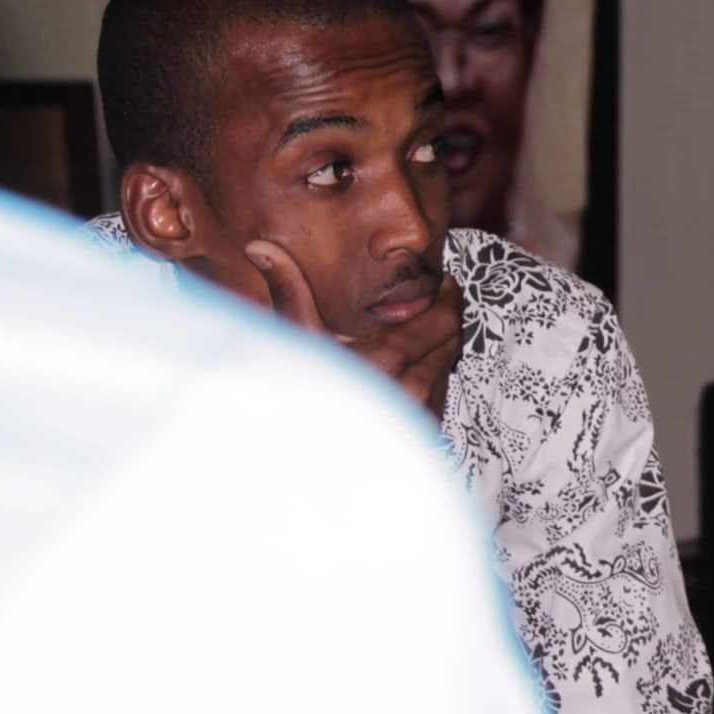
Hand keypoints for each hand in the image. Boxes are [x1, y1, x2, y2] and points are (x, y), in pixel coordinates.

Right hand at [244, 239, 463, 418]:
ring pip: (448, 365)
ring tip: (415, 333)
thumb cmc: (296, 399)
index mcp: (388, 359)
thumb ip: (290, 293)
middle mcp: (415, 387)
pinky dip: (432, 375)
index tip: (439, 282)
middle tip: (428, 301)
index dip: (446, 295)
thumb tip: (262, 246)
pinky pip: (442, 392)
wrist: (303, 466)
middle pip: (452, 338)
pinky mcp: (426, 433)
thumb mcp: (295, 344)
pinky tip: (408, 370)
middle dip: (442, 317)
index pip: (445, 317)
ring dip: (438, 347)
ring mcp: (424, 413)